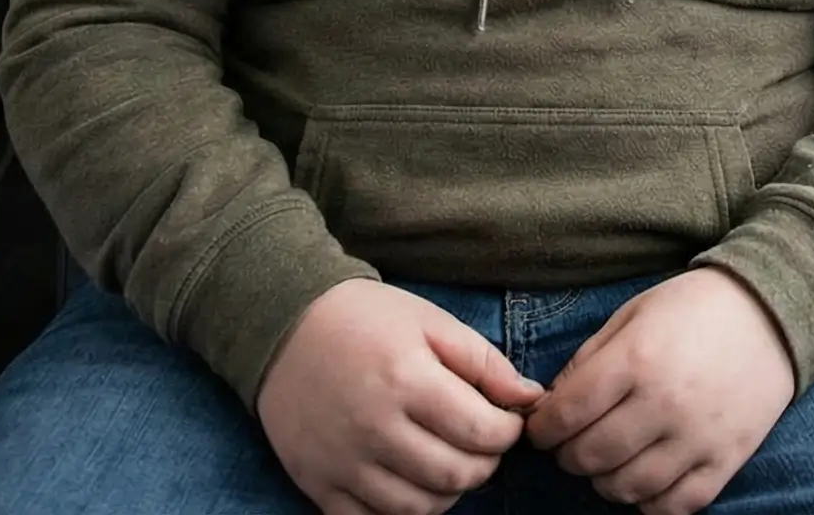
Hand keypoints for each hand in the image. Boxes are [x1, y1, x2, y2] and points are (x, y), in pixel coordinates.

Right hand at [258, 278, 545, 514]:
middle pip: (454, 476)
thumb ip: (484, 362)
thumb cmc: (365, 319)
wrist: (282, 325)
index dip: (507, 432)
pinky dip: (398, 513)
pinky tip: (408, 484)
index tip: (505, 422)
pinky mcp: (317, 482)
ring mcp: (342, 461)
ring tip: (447, 463)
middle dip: (484, 465)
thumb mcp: (430, 322)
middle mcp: (373, 426)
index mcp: (406, 380)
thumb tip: (530, 398)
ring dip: (446, 493)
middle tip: (480, 445)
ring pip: (417, 508)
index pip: (481, 432)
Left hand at [528, 268, 795, 514]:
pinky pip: (676, 505)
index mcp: (636, 359)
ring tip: (609, 461)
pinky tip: (645, 478)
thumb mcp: (633, 314)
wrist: (773, 312)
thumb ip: (588, 359)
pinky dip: (650, 501)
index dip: (542, 429)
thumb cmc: (694, 307)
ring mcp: (699, 436)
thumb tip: (551, 405)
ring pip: (627, 488)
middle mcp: (665, 403)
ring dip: (605, 481)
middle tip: (573, 444)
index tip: (542, 429)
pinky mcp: (727, 459)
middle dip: (568, 456)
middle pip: (590, 457)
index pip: (565, 415)